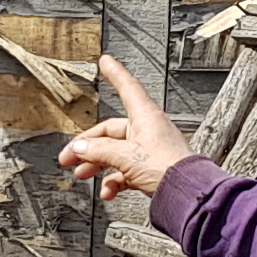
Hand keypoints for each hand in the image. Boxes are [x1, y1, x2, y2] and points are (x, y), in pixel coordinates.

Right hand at [57, 55, 194, 199]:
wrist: (188, 194)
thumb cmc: (166, 167)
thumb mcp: (125, 156)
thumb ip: (99, 150)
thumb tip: (80, 148)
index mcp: (145, 116)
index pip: (127, 88)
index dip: (115, 74)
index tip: (105, 62)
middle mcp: (148, 130)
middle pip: (111, 131)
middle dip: (88, 146)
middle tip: (69, 157)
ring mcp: (150, 150)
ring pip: (116, 153)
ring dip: (97, 165)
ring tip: (82, 175)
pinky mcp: (152, 170)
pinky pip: (127, 171)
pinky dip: (114, 181)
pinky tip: (108, 192)